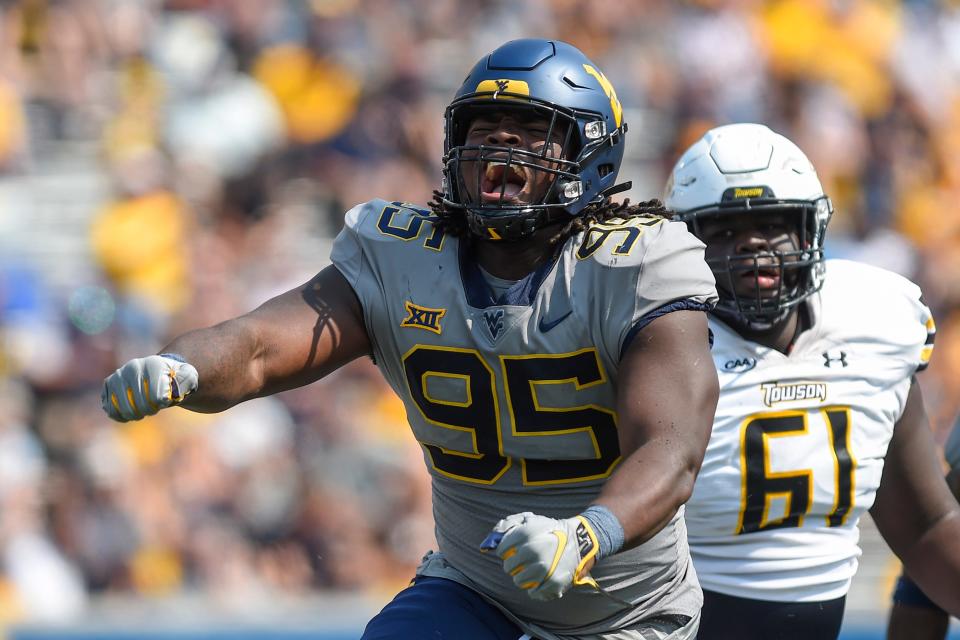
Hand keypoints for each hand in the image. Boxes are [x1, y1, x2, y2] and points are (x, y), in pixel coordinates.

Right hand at [101, 354, 198, 421]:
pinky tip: (131, 413)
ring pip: (125, 409)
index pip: (156, 397)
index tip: (166, 399)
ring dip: (137, 414)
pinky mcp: (109, 384)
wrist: (159, 371)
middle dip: (150, 410)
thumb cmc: (175, 378)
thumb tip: (175, 390)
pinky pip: (111, 409)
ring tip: (144, 409)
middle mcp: (133, 367)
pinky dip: (121, 416)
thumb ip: (187, 380)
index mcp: (154, 365)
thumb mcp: (188, 377)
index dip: (162, 403)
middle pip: (141, 405)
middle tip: (154, 406)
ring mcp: (119, 375)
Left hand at [481, 512, 599, 600]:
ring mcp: (542, 569)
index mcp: (524, 535)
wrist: (579, 540)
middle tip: (525, 559)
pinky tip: (541, 578)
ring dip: (523, 576)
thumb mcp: (529, 519)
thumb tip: (487, 544)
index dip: (506, 550)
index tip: (514, 549)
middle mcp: (532, 552)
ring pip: (519, 581)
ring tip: (533, 568)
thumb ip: (507, 526)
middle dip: (514, 564)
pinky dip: (535, 588)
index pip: (501, 551)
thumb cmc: (550, 530)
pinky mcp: (552, 583)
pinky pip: (533, 593)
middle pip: (508, 567)